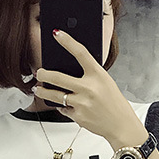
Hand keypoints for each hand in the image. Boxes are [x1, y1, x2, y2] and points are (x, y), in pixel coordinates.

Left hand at [32, 29, 147, 149]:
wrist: (121, 125)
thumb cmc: (114, 103)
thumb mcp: (106, 82)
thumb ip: (90, 75)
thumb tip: (69, 69)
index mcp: (98, 75)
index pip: (81, 53)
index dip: (67, 41)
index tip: (57, 33)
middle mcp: (89, 88)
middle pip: (58, 77)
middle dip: (44, 74)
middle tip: (39, 72)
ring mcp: (82, 103)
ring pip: (55, 95)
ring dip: (43, 91)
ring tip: (38, 89)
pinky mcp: (78, 116)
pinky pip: (63, 108)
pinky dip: (63, 106)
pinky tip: (65, 105)